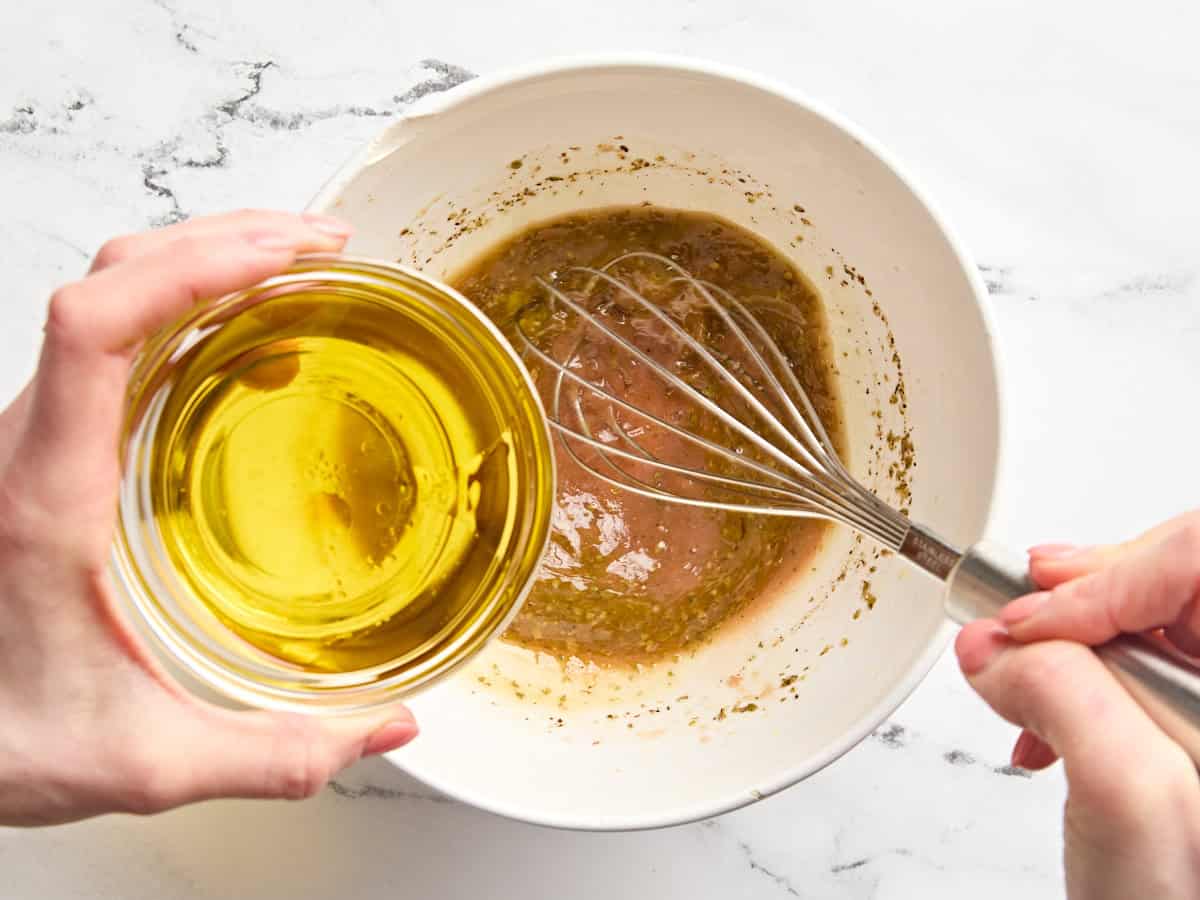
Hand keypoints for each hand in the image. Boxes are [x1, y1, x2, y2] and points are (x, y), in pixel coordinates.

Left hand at [0, 211, 417, 826]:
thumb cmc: (5, 739)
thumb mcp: (146, 765)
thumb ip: (275, 757)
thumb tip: (390, 728)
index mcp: (48, 494)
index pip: (94, 325)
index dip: (191, 267)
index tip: (284, 255)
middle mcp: (31, 444)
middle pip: (111, 278)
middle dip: (224, 241)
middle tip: (324, 245)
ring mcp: (36, 438)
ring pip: (107, 295)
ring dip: (203, 261)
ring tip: (298, 265)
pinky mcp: (50, 449)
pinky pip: (111, 339)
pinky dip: (185, 308)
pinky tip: (247, 341)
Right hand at [956, 513, 1199, 898]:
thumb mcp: (1126, 802)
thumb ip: (1063, 698)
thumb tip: (997, 643)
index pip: (1197, 558)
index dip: (1110, 573)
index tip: (1032, 619)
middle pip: (1174, 569)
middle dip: (1081, 592)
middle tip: (1016, 623)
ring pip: (1149, 609)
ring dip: (1068, 636)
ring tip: (1019, 674)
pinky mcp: (1188, 711)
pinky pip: (1136, 653)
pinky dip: (1076, 668)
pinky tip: (1046, 711)